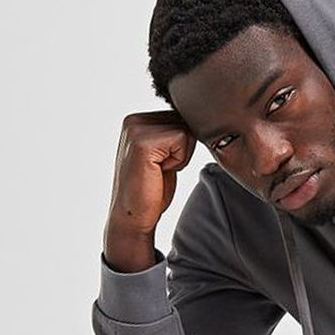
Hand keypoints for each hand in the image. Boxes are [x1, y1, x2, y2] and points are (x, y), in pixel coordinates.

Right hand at [103, 110, 196, 271]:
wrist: (133, 217)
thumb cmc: (152, 191)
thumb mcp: (166, 156)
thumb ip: (174, 135)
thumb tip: (201, 123)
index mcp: (138, 121)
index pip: (181, 117)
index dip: (183, 146)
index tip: (163, 165)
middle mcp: (134, 120)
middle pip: (185, 122)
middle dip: (183, 150)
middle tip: (161, 170)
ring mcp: (136, 129)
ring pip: (186, 131)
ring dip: (180, 156)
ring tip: (159, 171)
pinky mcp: (142, 142)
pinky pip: (182, 140)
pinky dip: (179, 160)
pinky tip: (159, 172)